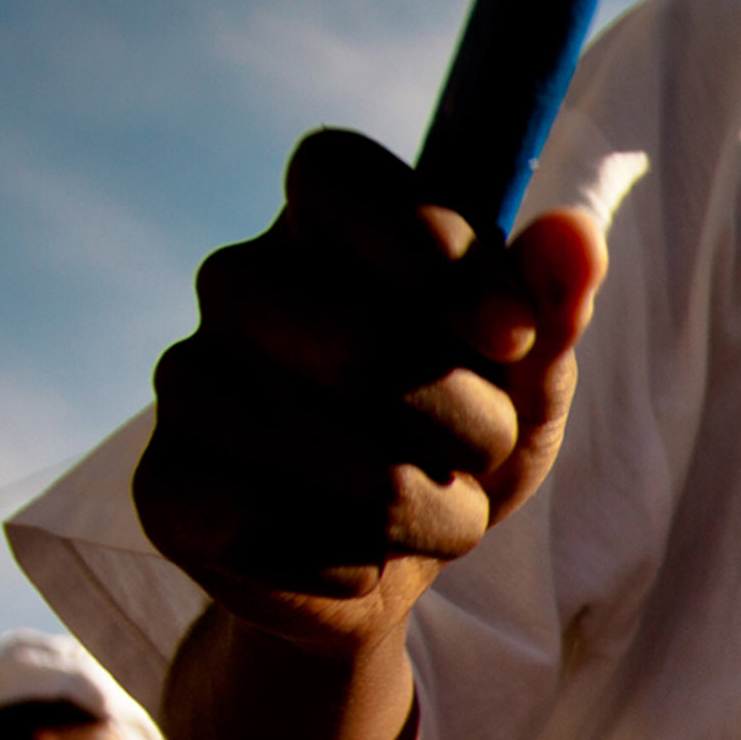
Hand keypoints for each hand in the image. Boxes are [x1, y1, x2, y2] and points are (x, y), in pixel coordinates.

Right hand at [135, 129, 608, 653]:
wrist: (385, 568)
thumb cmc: (456, 442)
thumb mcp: (525, 379)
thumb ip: (550, 306)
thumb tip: (577, 233)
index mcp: (319, 226)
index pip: (335, 171)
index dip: (433, 246)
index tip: (511, 334)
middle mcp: (236, 283)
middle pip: (364, 339)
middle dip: (469, 421)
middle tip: (486, 446)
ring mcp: (186, 381)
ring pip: (334, 452)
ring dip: (431, 508)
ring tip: (438, 513)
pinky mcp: (163, 487)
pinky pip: (272, 527)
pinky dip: (356, 561)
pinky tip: (358, 556)